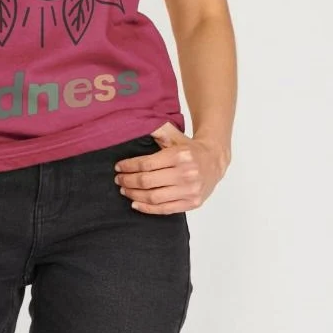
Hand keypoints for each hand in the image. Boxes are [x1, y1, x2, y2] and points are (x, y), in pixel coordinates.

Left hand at [114, 122, 230, 213]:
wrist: (214, 160)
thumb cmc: (190, 148)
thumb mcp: (175, 135)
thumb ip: (158, 130)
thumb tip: (137, 123)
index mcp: (180, 155)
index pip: (146, 163)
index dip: (129, 166)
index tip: (119, 167)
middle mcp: (186, 173)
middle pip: (148, 181)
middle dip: (128, 180)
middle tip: (118, 179)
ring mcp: (190, 190)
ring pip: (154, 197)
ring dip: (134, 195)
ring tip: (124, 190)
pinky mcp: (192, 203)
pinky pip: (165, 209)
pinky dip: (148, 208)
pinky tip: (136, 203)